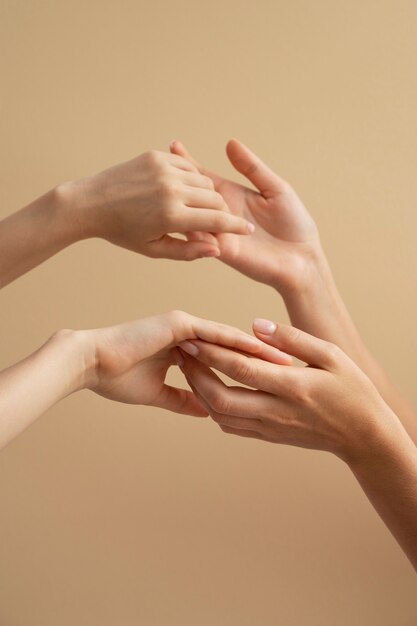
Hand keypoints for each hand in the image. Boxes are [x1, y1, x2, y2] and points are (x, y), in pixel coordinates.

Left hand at [63, 150, 253, 260]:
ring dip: (206, 195)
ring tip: (196, 207)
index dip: (236, 227)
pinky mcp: (156, 157)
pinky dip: (190, 179)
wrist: (90, 203)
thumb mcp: (154, 249)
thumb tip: (218, 249)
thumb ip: (188, 251)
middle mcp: (171, 190)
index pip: (217, 220)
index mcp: (171, 216)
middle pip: (215, 198)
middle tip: (218, 219)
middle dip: (221, 210)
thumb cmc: (123, 232)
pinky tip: (182, 191)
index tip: (248, 230)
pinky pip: (187, 167)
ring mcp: (163, 170)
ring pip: (203, 181)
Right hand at [82, 311, 291, 416]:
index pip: (225, 358)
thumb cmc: (118, 377)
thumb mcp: (158, 393)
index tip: (276, 382)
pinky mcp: (177, 324)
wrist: (91, 364)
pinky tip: (257, 349)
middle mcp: (189, 332)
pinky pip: (212, 334)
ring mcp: (184, 325)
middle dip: (263, 358)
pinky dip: (234, 341)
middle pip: (234, 346)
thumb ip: (183, 399)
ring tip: (285, 359)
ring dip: (256, 349)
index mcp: (185, 347)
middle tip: (294, 368)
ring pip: (228, 338)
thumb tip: (205, 412)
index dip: (250, 369)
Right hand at [170, 139, 319, 290]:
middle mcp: (221, 213)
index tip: (173, 146)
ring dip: (179, 206)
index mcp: (232, 195)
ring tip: (165, 189)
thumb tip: (229, 143)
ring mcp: (220, 232)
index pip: (204, 177)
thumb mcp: (275, 188)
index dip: (188, 162)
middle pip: (192, 196)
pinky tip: (182, 217)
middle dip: (177, 183)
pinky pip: (202, 239)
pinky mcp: (223, 251)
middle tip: (163, 169)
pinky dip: (192, 229)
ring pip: (191, 218)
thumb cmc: (294, 223)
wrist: (302, 258)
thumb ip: (251, 167)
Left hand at [178, 319, 398, 461]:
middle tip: (182, 353)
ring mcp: (271, 428)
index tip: (191, 337)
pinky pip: (232, 427)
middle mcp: (277, 411)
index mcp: (293, 386)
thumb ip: (292, 339)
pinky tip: (208, 391)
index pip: (242, 369)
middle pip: (221, 398)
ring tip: (189, 368)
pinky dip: (214, 410)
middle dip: (195, 375)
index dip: (212, 353)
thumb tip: (255, 324)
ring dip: (200, 392)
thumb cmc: (352, 389)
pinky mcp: (269, 437)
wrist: (364, 436)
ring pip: (221, 416)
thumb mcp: (331, 355)